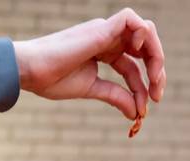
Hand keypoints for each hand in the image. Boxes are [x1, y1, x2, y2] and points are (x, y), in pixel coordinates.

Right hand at [13, 10, 164, 127]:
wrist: (33, 71)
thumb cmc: (53, 79)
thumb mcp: (92, 89)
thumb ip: (115, 96)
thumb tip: (136, 112)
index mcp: (104, 51)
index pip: (133, 66)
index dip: (143, 87)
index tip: (144, 109)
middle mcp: (107, 38)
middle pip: (144, 48)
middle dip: (156, 70)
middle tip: (157, 96)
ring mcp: (105, 31)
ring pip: (144, 31)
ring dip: (155, 55)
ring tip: (154, 80)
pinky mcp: (100, 29)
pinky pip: (131, 18)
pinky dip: (143, 34)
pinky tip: (139, 55)